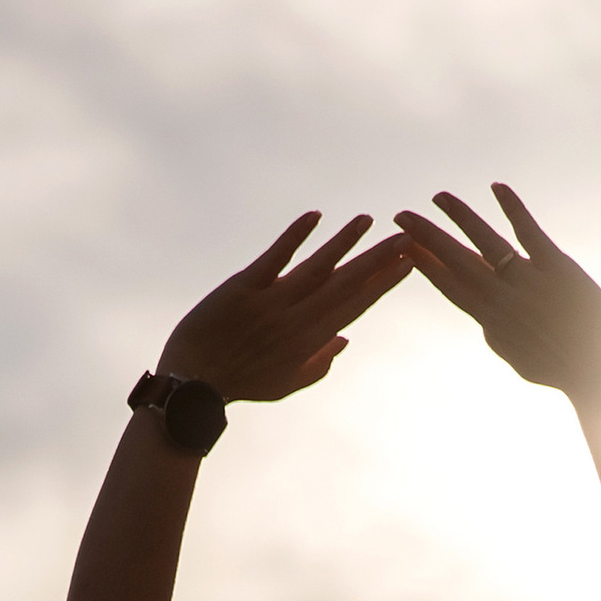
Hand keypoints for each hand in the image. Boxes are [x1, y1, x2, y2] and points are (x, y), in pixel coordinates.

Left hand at [156, 212, 411, 402]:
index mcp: (309, 342)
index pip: (354, 307)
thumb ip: (320, 364)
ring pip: (316, 267)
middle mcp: (295, 319)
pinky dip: (296, 235)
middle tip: (405, 240)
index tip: (407, 265)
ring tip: (368, 222)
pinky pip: (275, 257)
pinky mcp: (244, 287)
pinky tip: (316, 217)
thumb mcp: (286, 384)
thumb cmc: (242, 383)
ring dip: (344, 243)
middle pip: (344, 285)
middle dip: (377, 261)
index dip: (383, 284)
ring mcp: (270, 301)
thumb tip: (346, 339)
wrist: (193, 381)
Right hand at [393, 184, 600, 407]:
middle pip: (455, 260)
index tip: (403, 247)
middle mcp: (502, 298)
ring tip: (438, 197)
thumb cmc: (559, 369)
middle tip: (400, 216)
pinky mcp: (555, 267)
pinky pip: (528, 231)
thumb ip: (496, 336)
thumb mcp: (517, 358)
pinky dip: (511, 208)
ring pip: (484, 241)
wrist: (598, 372)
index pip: (448, 286)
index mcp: (490, 321)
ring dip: (459, 216)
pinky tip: (496, 188)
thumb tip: (483, 321)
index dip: (424, 264)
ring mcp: (527, 280)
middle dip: (425, 236)